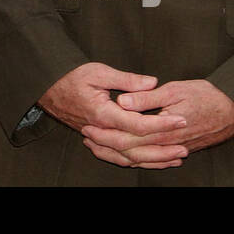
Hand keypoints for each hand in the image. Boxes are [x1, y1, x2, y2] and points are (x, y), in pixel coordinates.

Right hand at [39, 63, 187, 167]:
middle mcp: (100, 130)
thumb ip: (127, 80)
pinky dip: (136, 162)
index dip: (161, 124)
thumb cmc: (71, 76)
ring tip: (175, 158)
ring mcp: (97, 138)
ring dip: (153, 159)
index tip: (181, 119)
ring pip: (128, 157)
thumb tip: (152, 83)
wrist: (47, 87)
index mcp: (102, 113)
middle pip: (136, 147)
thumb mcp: (99, 71)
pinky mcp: (97, 140)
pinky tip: (151, 161)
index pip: (138, 124)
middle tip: (185, 145)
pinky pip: (117, 157)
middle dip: (163, 147)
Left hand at [79, 79, 233, 168]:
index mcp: (163, 128)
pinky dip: (139, 161)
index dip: (106, 133)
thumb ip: (147, 97)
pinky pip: (155, 160)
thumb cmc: (206, 95)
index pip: (128, 135)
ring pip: (142, 159)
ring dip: (119, 155)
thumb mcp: (175, 89)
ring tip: (99, 148)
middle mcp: (168, 143)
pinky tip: (128, 158)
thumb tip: (122, 102)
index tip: (88, 126)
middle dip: (107, 146)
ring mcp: (175, 149)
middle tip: (87, 139)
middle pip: (131, 151)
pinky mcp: (181, 149)